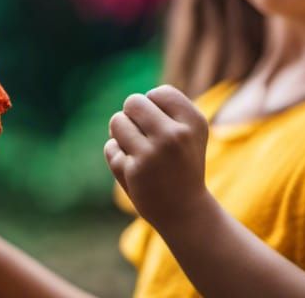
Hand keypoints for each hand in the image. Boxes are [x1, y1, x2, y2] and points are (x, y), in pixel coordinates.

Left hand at [104, 85, 209, 229]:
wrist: (185, 212)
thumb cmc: (183, 164)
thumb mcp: (190, 132)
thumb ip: (167, 109)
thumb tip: (131, 104)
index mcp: (194, 122)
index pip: (160, 93)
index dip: (153, 106)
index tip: (159, 124)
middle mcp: (176, 135)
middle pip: (133, 102)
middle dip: (131, 115)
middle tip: (141, 134)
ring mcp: (154, 153)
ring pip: (117, 122)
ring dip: (121, 134)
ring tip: (137, 150)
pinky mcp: (135, 171)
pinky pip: (111, 147)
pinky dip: (117, 156)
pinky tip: (134, 170)